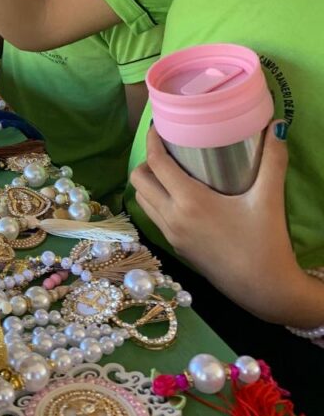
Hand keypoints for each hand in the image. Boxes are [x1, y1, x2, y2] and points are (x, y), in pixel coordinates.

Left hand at [131, 122, 305, 322]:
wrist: (265, 291)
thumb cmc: (265, 243)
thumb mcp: (269, 199)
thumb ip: (273, 161)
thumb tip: (276, 126)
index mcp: (189, 202)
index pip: (156, 163)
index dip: (152, 140)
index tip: (158, 125)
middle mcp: (172, 217)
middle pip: (139, 180)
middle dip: (147, 160)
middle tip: (166, 149)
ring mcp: (172, 235)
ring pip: (143, 200)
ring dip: (149, 182)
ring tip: (169, 169)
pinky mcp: (177, 249)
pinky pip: (154, 217)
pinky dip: (156, 201)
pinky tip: (178, 196)